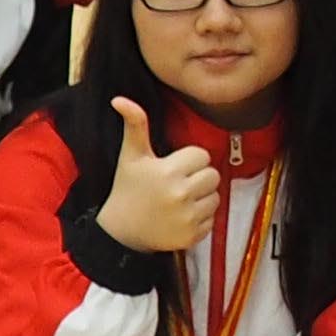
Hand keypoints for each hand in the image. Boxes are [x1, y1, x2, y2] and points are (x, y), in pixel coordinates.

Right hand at [98, 96, 221, 255]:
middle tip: (178, 184)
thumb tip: (119, 99)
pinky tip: (181, 217)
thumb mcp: (130, 156)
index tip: (173, 167)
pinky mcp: (192, 236)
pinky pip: (212, 220)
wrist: (121, 233)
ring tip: (180, 200)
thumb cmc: (127, 190)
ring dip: (202, 198)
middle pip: (213, 175)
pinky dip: (200, 219)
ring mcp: (187, 217)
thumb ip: (134, 125)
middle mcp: (180, 194)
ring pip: (216, 197)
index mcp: (168, 171)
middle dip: (199, 178)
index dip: (189, 160)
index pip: (202, 155)